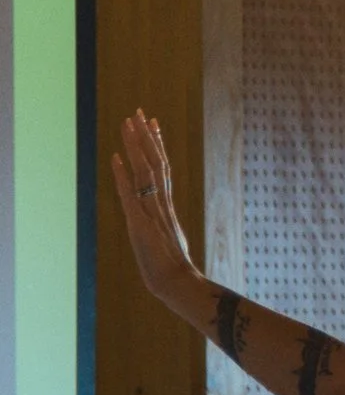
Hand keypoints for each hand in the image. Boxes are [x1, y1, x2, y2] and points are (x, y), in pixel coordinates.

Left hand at [110, 110, 205, 313]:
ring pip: (146, 171)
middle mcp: (161, 203)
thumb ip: (164, 228)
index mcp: (167, 205)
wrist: (176, 282)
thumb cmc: (172, 267)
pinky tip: (117, 157)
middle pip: (156, 162)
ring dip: (137, 146)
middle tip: (140, 113)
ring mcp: (152, 211)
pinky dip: (123, 175)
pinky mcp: (140, 222)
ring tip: (129, 124)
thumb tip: (163, 224)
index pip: (163, 167)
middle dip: (147, 137)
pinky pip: (130, 194)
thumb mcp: (166, 241)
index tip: (153, 124)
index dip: (157, 145)